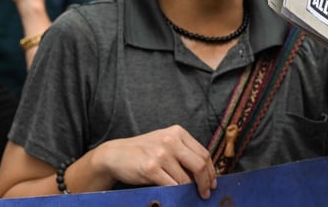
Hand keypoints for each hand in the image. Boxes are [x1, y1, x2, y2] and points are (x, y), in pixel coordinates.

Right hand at [92, 126, 215, 198]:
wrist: (116, 154)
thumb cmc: (143, 151)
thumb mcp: (164, 143)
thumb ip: (184, 153)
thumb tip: (206, 174)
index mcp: (177, 132)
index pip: (203, 153)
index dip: (210, 171)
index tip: (212, 182)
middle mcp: (170, 140)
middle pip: (199, 165)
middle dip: (205, 183)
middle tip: (205, 193)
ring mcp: (160, 154)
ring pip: (186, 179)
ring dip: (189, 191)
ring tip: (188, 195)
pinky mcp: (151, 168)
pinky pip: (172, 186)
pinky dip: (177, 193)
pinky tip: (177, 195)